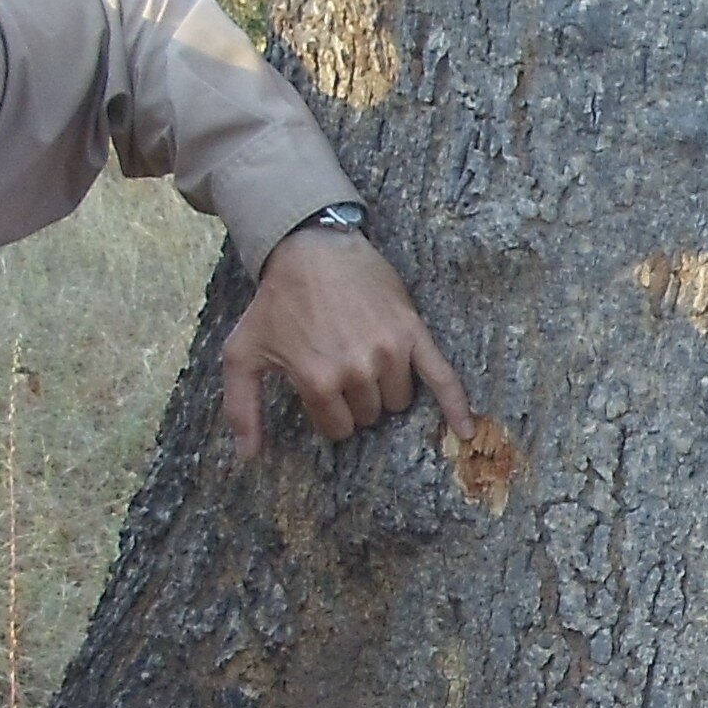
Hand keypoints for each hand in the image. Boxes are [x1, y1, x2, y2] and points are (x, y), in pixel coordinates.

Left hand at [221, 223, 474, 457]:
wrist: (311, 248)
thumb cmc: (276, 302)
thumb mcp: (244, 353)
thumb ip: (241, 409)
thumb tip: (247, 458)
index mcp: (319, 381)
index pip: (338, 428)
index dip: (329, 412)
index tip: (320, 388)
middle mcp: (357, 371)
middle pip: (369, 415)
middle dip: (355, 400)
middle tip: (339, 365)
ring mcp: (389, 352)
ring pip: (398, 400)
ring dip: (384, 390)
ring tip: (364, 358)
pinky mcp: (412, 333)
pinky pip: (442, 377)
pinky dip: (456, 405)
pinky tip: (465, 429)